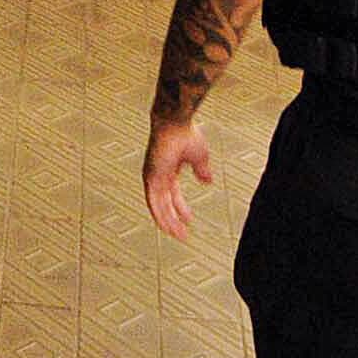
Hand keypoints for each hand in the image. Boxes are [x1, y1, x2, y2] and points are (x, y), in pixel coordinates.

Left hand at [142, 116, 214, 238]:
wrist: (175, 122)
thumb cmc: (185, 133)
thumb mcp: (199, 157)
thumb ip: (202, 170)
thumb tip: (207, 181)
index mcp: (169, 169)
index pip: (173, 194)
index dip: (180, 208)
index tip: (188, 219)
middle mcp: (159, 174)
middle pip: (165, 203)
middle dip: (174, 219)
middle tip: (182, 233)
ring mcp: (153, 176)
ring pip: (158, 206)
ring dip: (168, 222)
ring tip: (178, 235)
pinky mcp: (150, 177)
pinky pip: (153, 202)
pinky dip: (160, 215)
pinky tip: (167, 226)